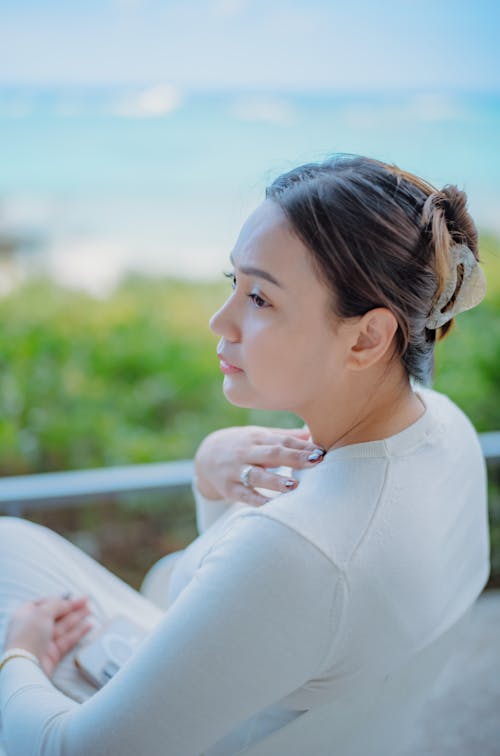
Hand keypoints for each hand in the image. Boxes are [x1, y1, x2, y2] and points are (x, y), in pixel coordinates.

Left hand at [4, 595, 92, 677]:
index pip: (43, 604)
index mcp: (26, 615)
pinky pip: (68, 640)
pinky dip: (78, 632)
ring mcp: (43, 642)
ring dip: (77, 618)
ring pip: (64, 627)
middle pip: (56, 615)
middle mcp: (34, 628)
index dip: (58, 599)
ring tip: (90, 611)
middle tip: (86, 601)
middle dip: (71, 607)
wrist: (25, 665)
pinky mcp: (52, 654)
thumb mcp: (42, 612)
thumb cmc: (28, 636)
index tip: (71, 596)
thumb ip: (57, 604)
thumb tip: (67, 602)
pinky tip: (88, 626)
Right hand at [194, 425, 324, 506]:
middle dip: (294, 457)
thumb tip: (312, 432)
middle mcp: (247, 452)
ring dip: (275, 481)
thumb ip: (285, 436)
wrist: (205, 456)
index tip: (321, 451)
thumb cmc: (242, 445)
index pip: (282, 440)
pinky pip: (244, 495)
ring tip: (293, 486)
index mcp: (258, 438)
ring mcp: (236, 470)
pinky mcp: (229, 488)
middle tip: (316, 461)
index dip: (301, 445)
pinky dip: (257, 501)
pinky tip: (271, 506)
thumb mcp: (259, 436)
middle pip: (272, 454)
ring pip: (256, 475)